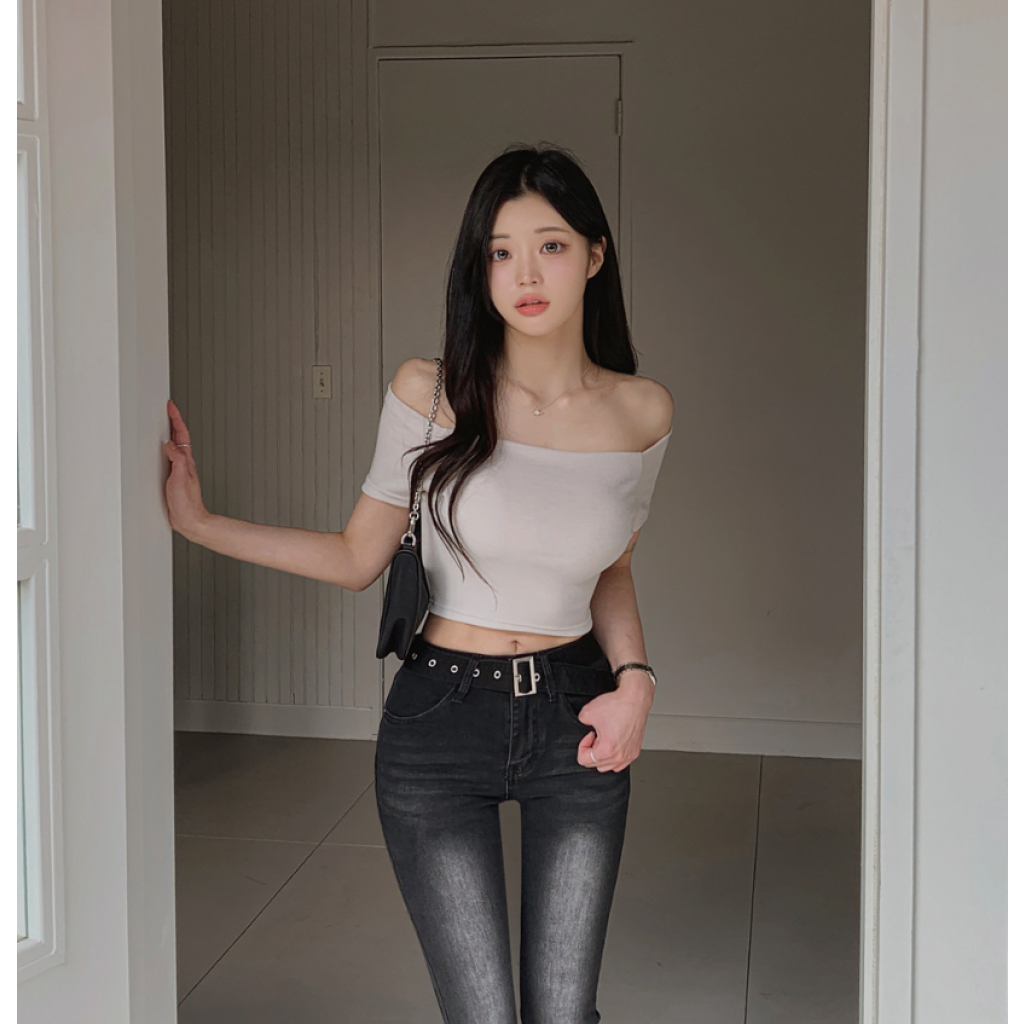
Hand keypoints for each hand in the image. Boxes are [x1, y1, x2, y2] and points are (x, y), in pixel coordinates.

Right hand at [163, 399, 209, 537]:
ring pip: (174, 446)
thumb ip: (177, 460)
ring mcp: (178, 470)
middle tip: (166, 409)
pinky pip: (168, 458)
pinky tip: (159, 450)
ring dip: (169, 433)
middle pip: (178, 437)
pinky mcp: (172, 478)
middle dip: (172, 421)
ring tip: (163, 423)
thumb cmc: (187, 503)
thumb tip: (170, 444)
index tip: (170, 406)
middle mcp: (183, 463)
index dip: (176, 418)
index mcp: (186, 460)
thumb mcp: (181, 478)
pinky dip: (164, 449)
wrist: (189, 520)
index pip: (181, 434)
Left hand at [576, 676, 654, 772]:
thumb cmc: (618, 705)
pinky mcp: (635, 750)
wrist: (635, 699)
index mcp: (607, 750)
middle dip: (592, 751)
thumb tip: (584, 726)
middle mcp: (620, 756)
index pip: (584, 760)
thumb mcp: (587, 712)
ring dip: (603, 757)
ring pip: (609, 767)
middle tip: (595, 736)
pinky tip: (613, 744)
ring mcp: (629, 755)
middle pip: (596, 765)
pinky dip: (615, 757)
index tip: (588, 735)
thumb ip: (581, 723)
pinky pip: (621, 763)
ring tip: (604, 741)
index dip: (582, 746)